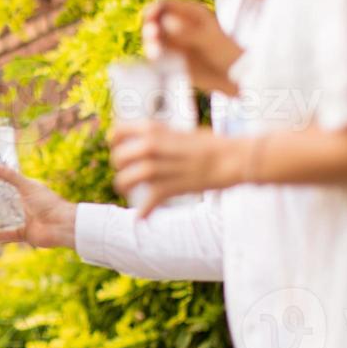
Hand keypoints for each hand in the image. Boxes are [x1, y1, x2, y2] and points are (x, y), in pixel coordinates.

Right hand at [0, 163, 75, 248]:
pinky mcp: (23, 234)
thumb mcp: (26, 186)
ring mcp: (22, 220)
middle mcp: (22, 205)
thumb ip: (9, 176)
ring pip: (0, 219)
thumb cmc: (48, 202)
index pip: (3, 187)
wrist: (62, 225)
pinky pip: (6, 235)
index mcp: (23, 192)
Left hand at [109, 123, 246, 215]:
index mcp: (152, 128)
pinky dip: (143, 213)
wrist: (232, 158)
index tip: (120, 151)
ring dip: (124, 188)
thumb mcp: (177, 132)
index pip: (117, 132)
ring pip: (125, 180)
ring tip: (128, 191)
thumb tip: (140, 146)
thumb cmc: (208, 145)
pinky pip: (147, 203)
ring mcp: (158, 168)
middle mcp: (150, 146)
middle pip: (118, 159)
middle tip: (129, 173)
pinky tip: (141, 218)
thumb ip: (157, 138)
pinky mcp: (169, 187)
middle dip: (121, 168)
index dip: (115, 143)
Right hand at [143, 0, 243, 95]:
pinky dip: (154, 56)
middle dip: (150, 27)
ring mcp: (173, 41)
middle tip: (152, 34)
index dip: (155, 8)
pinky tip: (157, 60)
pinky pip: (156, 54)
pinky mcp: (170, 57)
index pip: (165, 5)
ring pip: (153, 38)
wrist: (230, 75)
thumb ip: (187, 31)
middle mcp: (178, 24)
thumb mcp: (208, 39)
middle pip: (155, 20)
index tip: (149, 16)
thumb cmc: (224, 53)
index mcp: (189, 12)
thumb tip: (165, 21)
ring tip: (155, 52)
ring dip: (150, 43)